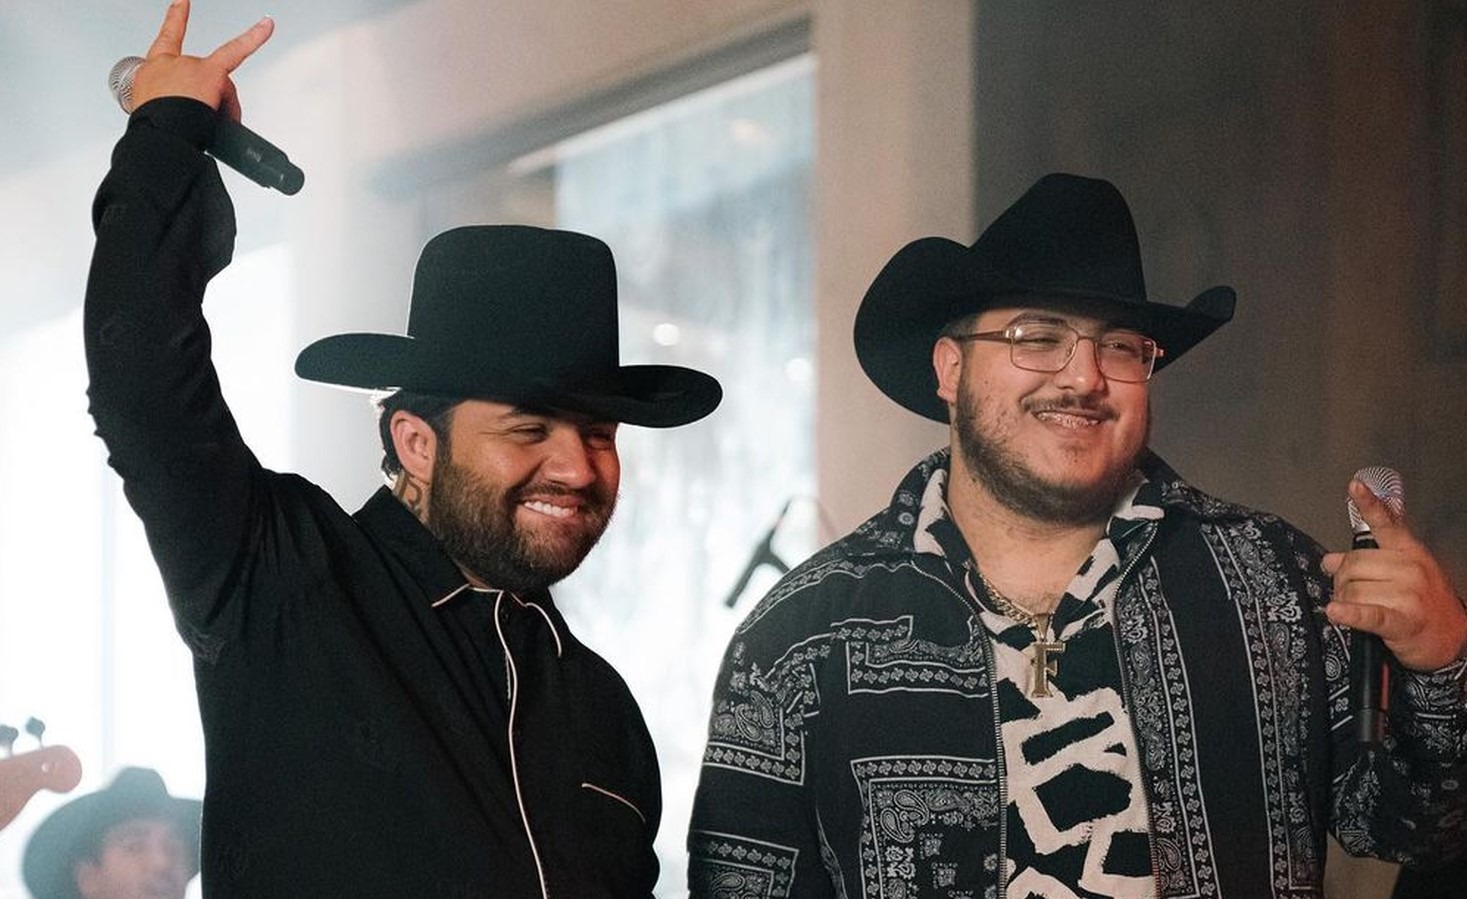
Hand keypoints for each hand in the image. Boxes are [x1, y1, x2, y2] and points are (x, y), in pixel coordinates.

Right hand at [129, 0, 274, 120]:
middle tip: (203, 125)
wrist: (159, 132)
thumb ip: (183, 106)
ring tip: (210, 128)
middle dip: (213, 103)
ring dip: (224, 110)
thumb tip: (202, 118)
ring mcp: (193, 66)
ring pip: (223, 87)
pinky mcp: (211, 73)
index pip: (167, 40)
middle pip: (207, 78)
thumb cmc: (157, 126)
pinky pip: (239, 49)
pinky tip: (267, 26)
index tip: (182, 2)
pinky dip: (255, 36)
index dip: (176, 19)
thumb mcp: (159, 113)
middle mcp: (174, 62)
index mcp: (156, 70)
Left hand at [1323, 478, 1466, 670]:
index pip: (1387, 524)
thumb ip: (1366, 563)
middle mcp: (1410, 568)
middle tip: (1347, 591)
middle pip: (1354, 563)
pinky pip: (1369, 614)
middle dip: (1342, 578)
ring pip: (1353, 589)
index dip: (1369, 504)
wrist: (1453, 638)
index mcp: (1410, 552)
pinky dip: (1350, 614)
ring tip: (1353, 609)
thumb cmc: (1423, 604)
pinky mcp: (1402, 620)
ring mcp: (1408, 594)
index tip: (1355, 485)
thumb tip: (1330, 560)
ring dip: (1344, 600)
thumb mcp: (1400, 575)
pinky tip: (1335, 612)